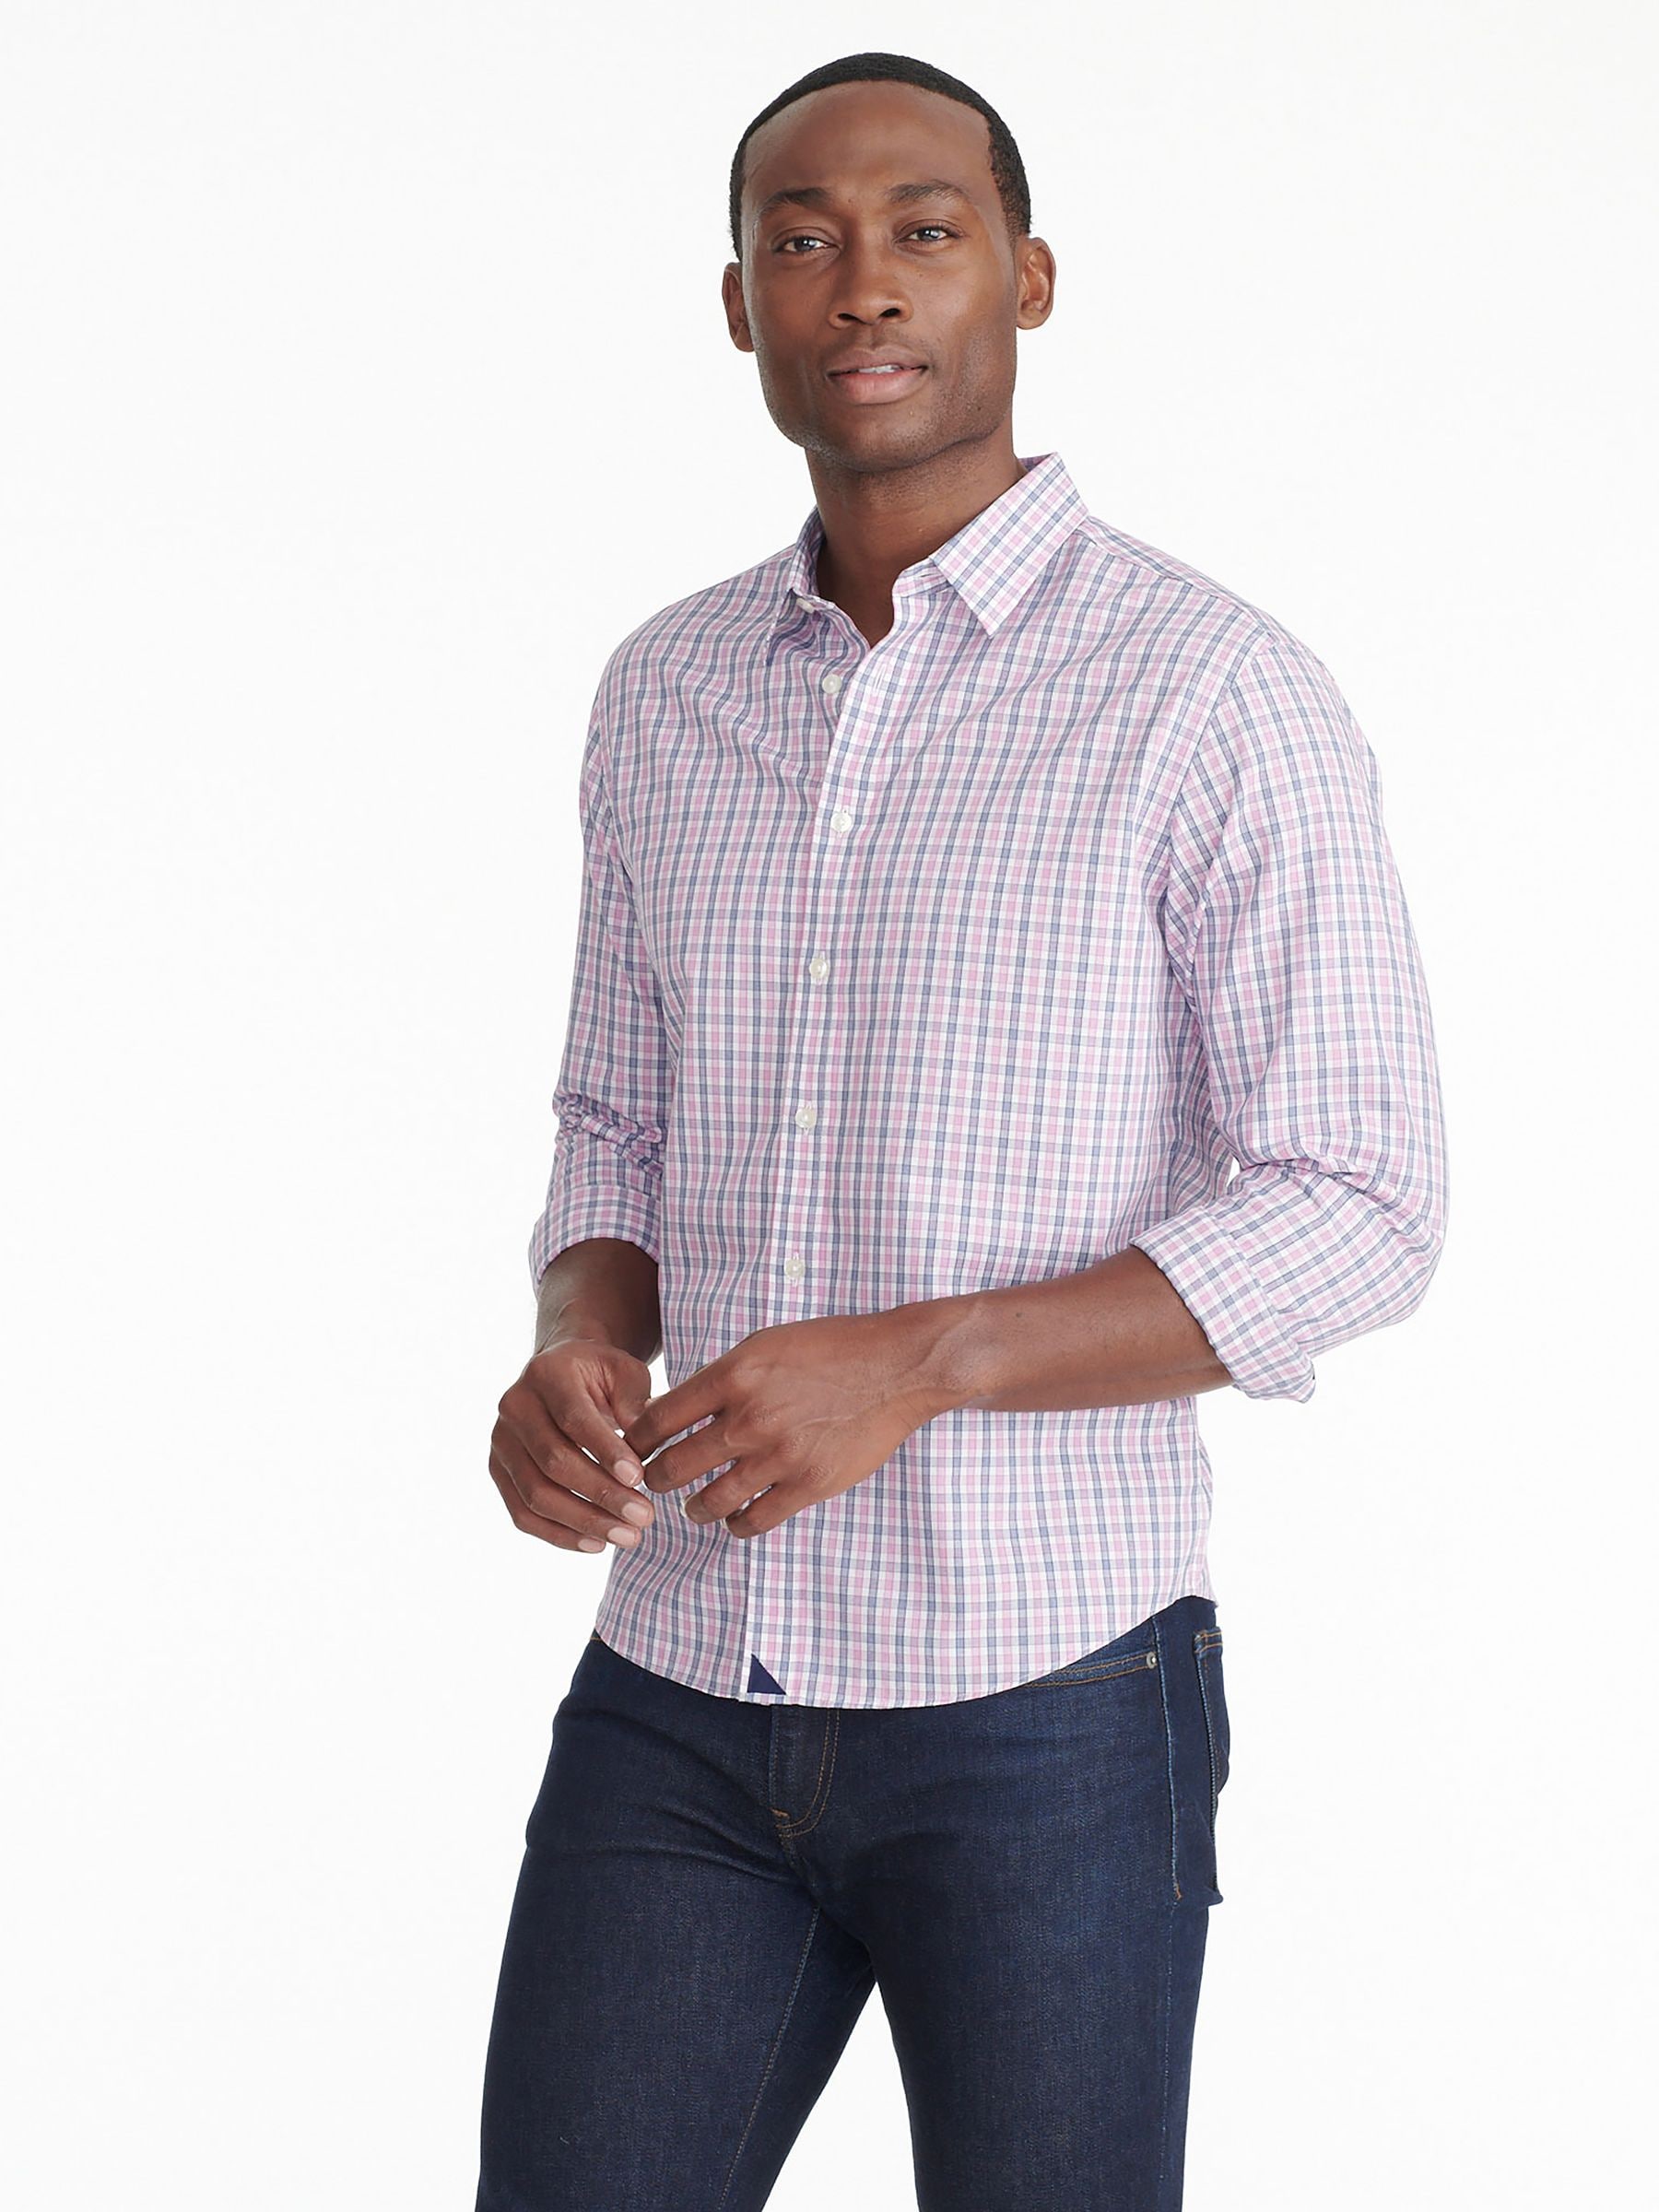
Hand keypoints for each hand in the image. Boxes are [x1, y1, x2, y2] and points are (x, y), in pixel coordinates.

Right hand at [489, 1337, 657, 1554]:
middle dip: (601, 1494)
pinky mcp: (498, 1471)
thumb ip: (635, 1405)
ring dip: (584, 1521)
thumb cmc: (601, 1376)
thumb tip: (641, 1451)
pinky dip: (559, 1535)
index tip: (640, 1479)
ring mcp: (501, 1441)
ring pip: (536, 1494)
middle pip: (554, 1461)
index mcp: (547, 1373)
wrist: (562, 1374)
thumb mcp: (626, 1373)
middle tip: (644, 1516)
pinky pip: (523, 1514)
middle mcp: (515, 1406)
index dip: (606, 1452)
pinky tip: (596, 1543)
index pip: (574, 1419)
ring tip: (628, 1536)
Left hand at [619, 1310, 948, 1538]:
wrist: (896, 1366)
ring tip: (693, 1506)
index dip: (634, 1442)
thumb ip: (722, 1378)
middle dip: (655, 1480)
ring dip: (693, 1508)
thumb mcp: (765, 1345)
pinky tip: (735, 1517)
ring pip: (709, 1501)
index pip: (658, 1420)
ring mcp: (779, 1455)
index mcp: (733, 1376)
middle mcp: (749, 1418)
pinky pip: (754, 1521)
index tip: (632, 1451)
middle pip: (674, 1466)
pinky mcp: (809, 1484)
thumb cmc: (829, 1349)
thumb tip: (676, 1409)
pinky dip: (736, 1524)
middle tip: (654, 1483)